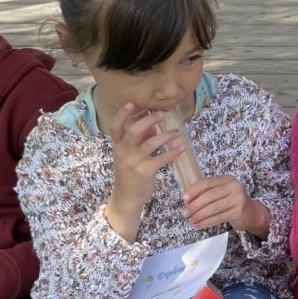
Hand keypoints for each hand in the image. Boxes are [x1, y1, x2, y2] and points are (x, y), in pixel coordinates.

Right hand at [106, 104, 185, 241]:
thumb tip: (154, 124)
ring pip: (150, 144)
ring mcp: (134, 162)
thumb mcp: (129, 154)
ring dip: (166, 136)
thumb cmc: (130, 171)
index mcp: (118, 145)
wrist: (127, 196)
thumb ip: (139, 139)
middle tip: (162, 114)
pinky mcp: (145, 172)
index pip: (116, 126)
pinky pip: (161, 159)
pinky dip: (173, 152)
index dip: (122, 114)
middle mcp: (123, 152)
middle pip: (133, 131)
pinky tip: (182, 147)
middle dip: (149, 120)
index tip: (131, 102)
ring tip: (177, 132)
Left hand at [184, 175, 268, 235]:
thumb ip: (207, 192)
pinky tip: (198, 225)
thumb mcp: (221, 192)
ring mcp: (238, 199)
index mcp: (227, 179)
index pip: (207, 183)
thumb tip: (187, 200)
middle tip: (186, 212)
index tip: (184, 198)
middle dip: (195, 205)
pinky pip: (218, 217)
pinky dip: (206, 222)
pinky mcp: (238, 212)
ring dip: (199, 215)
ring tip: (191, 220)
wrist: (250, 212)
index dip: (194, 190)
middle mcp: (234, 187)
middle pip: (210, 196)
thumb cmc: (230, 201)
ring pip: (213, 208)